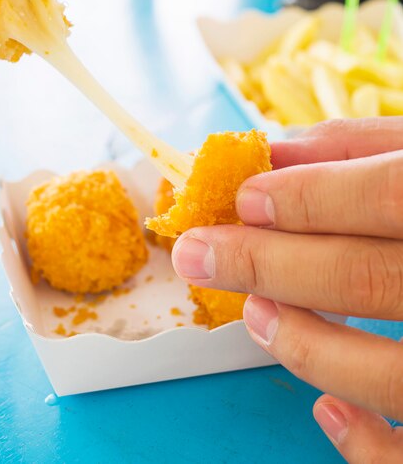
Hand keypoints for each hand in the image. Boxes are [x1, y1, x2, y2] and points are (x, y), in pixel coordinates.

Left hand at [172, 117, 402, 462]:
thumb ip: (367, 147)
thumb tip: (280, 151)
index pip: (389, 195)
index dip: (308, 198)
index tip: (244, 197)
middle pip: (368, 277)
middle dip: (268, 262)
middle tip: (199, 253)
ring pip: (390, 372)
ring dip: (304, 343)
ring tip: (252, 311)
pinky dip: (366, 440)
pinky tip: (326, 407)